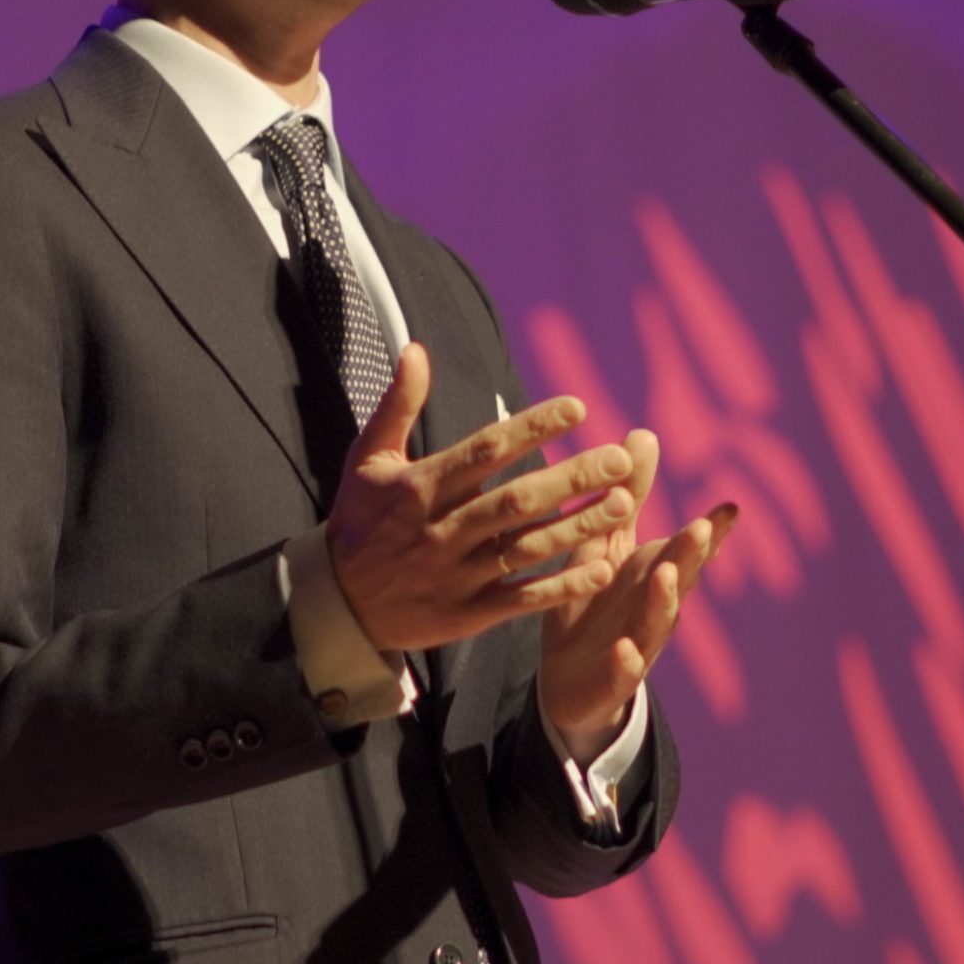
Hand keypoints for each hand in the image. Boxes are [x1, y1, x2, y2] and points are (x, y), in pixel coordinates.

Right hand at [325, 344, 643, 653]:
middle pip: (516, 500)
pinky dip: (562, 585)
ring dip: (577, 526)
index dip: (532, 428)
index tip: (576, 408)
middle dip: (571, 478)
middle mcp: (441, 530)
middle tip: (619, 458)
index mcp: (419, 488)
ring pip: (525, 548)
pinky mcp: (468, 614)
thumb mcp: (368, 458)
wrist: (340, 604)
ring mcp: (456, 574)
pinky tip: (601, 567)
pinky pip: (522, 599)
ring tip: (623, 503)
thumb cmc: (359, 521)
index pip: (485, 451)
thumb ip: (398, 404)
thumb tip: (416, 350)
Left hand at [537, 428, 731, 752]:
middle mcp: (652, 605)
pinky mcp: (612, 677)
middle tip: (699, 527)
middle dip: (691, 554)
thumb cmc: (594, 601)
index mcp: (652, 570)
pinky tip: (624, 650)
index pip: (686, 547)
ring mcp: (637, 641)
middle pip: (679, 578)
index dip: (710, 530)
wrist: (567, 681)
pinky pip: (624, 672)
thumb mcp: (607, 543)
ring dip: (663, 600)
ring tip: (665, 575)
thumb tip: (645, 432)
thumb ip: (628, 496)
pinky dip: (627, 662)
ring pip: (658, 622)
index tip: (729, 506)